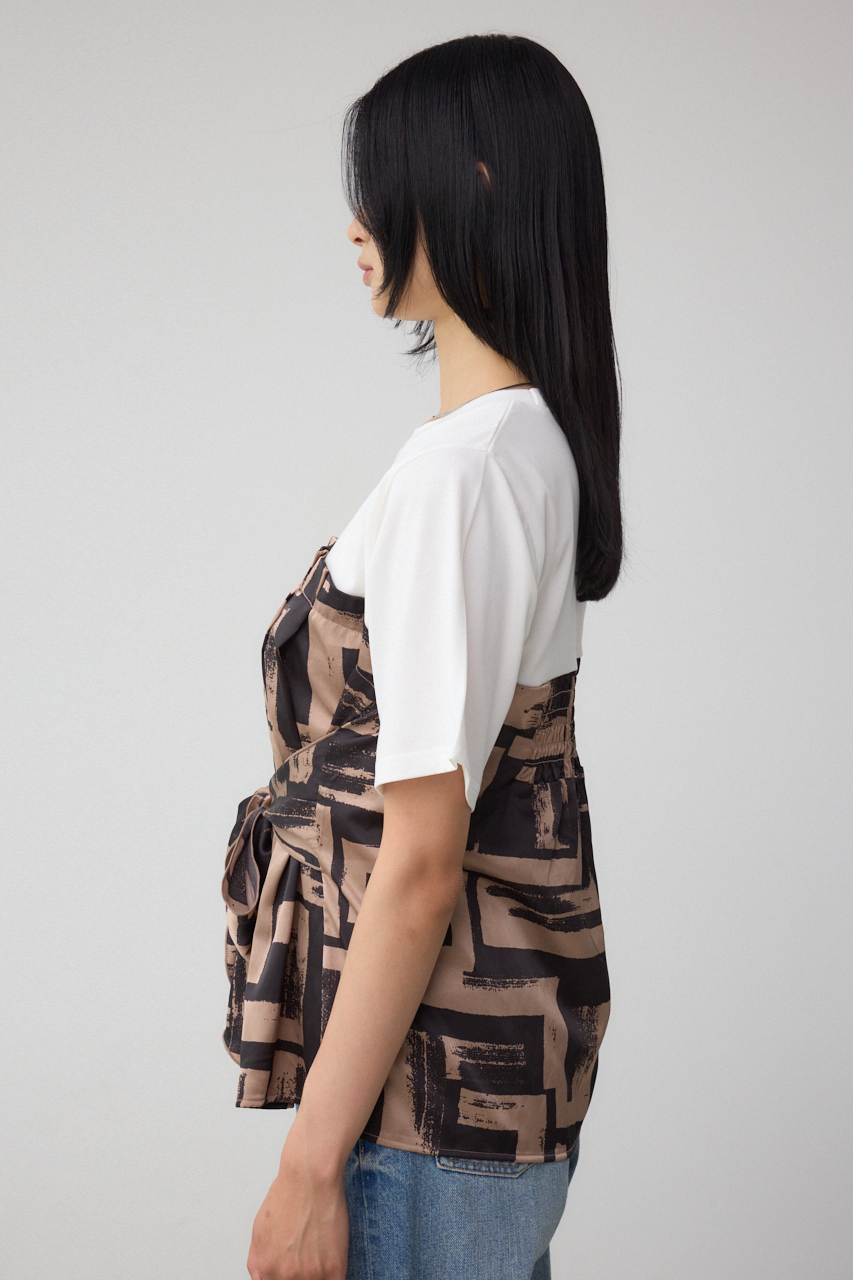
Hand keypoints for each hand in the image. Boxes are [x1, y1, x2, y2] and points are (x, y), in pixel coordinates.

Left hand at [246, 1144, 348, 1279]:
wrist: (310, 1177)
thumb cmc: (287, 1196)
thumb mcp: (259, 1229)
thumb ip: (257, 1262)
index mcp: (267, 1269)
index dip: (287, 1277)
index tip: (295, 1271)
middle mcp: (287, 1276)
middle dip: (302, 1276)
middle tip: (308, 1257)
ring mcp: (312, 1274)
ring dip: (319, 1275)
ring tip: (319, 1255)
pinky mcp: (334, 1267)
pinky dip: (334, 1276)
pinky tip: (332, 1264)